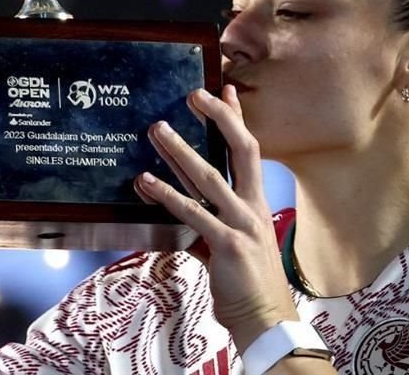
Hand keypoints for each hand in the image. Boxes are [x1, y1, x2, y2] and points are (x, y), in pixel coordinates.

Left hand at [134, 85, 297, 351]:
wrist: (264, 319)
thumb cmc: (246, 285)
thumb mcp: (231, 246)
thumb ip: (210, 226)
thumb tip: (186, 218)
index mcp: (256, 203)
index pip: (249, 150)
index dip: (237, 119)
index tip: (225, 89)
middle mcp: (253, 206)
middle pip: (241, 149)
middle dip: (219, 118)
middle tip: (194, 93)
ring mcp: (242, 223)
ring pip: (209, 176)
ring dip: (180, 150)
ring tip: (156, 129)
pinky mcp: (226, 244)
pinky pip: (192, 213)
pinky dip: (166, 194)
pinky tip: (145, 182)